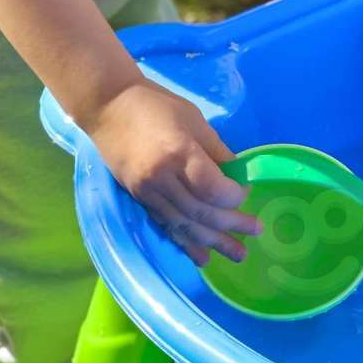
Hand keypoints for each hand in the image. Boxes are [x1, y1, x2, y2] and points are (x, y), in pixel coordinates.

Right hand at [85, 78, 261, 266]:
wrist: (107, 106)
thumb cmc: (156, 105)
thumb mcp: (194, 120)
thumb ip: (217, 152)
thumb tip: (238, 179)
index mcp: (178, 153)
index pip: (212, 188)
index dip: (234, 197)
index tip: (246, 194)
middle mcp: (162, 178)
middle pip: (202, 212)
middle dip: (232, 225)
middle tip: (256, 231)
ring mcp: (147, 191)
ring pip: (185, 225)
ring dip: (213, 242)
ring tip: (238, 254)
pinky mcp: (139, 198)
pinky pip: (166, 226)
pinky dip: (186, 243)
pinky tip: (202, 257)